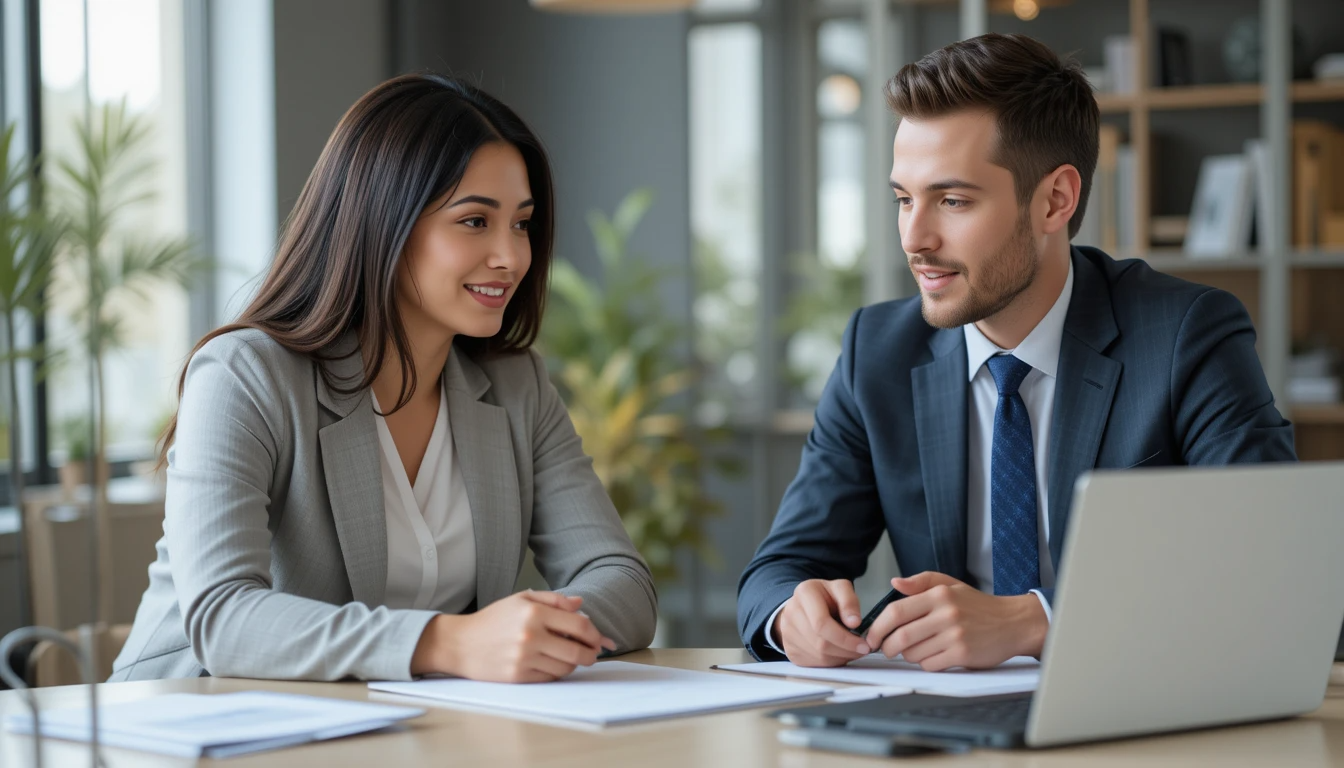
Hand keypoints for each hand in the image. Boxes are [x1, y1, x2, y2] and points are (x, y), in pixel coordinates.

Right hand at [412, 590, 616, 681]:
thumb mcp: (521, 599)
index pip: (579, 625)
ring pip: (565, 667)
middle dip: (591, 654)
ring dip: (573, 664)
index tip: (598, 638)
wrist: (461, 643)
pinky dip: (556, 672)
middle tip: (592, 653)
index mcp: (534, 612)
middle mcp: (531, 635)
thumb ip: (553, 600)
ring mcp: (524, 658)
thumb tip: (580, 604)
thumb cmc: (493, 619)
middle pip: (577, 651)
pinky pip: (550, 678)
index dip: (594, 634)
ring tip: (568, 656)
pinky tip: (551, 664)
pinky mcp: (518, 677)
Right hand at [773, 579, 871, 667]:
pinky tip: (839, 652)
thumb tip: (854, 622)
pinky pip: (814, 663)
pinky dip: (831, 662)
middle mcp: (791, 613)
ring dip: (841, 657)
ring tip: (852, 650)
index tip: (863, 644)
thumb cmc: (826, 597)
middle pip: (820, 643)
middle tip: (862, 650)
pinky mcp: (790, 650)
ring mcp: (787, 633)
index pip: (822, 624)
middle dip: (846, 650)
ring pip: (818, 656)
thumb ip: (849, 601)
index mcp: (804, 593)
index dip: (845, 638)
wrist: (805, 605)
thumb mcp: (841, 589)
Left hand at [863, 572, 1046, 670]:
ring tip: (917, 649)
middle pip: (901, 636)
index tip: (872, 635)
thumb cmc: (978, 605)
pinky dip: (926, 663)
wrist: (1012, 623)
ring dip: (908, 655)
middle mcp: (946, 614)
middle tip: (886, 649)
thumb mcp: (950, 585)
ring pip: (914, 653)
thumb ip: (921, 582)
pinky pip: (930, 664)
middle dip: (887, 646)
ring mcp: (955, 635)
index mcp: (939, 595)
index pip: (896, 611)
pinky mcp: (962, 654)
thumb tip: (895, 583)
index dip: (878, 626)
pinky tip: (934, 656)